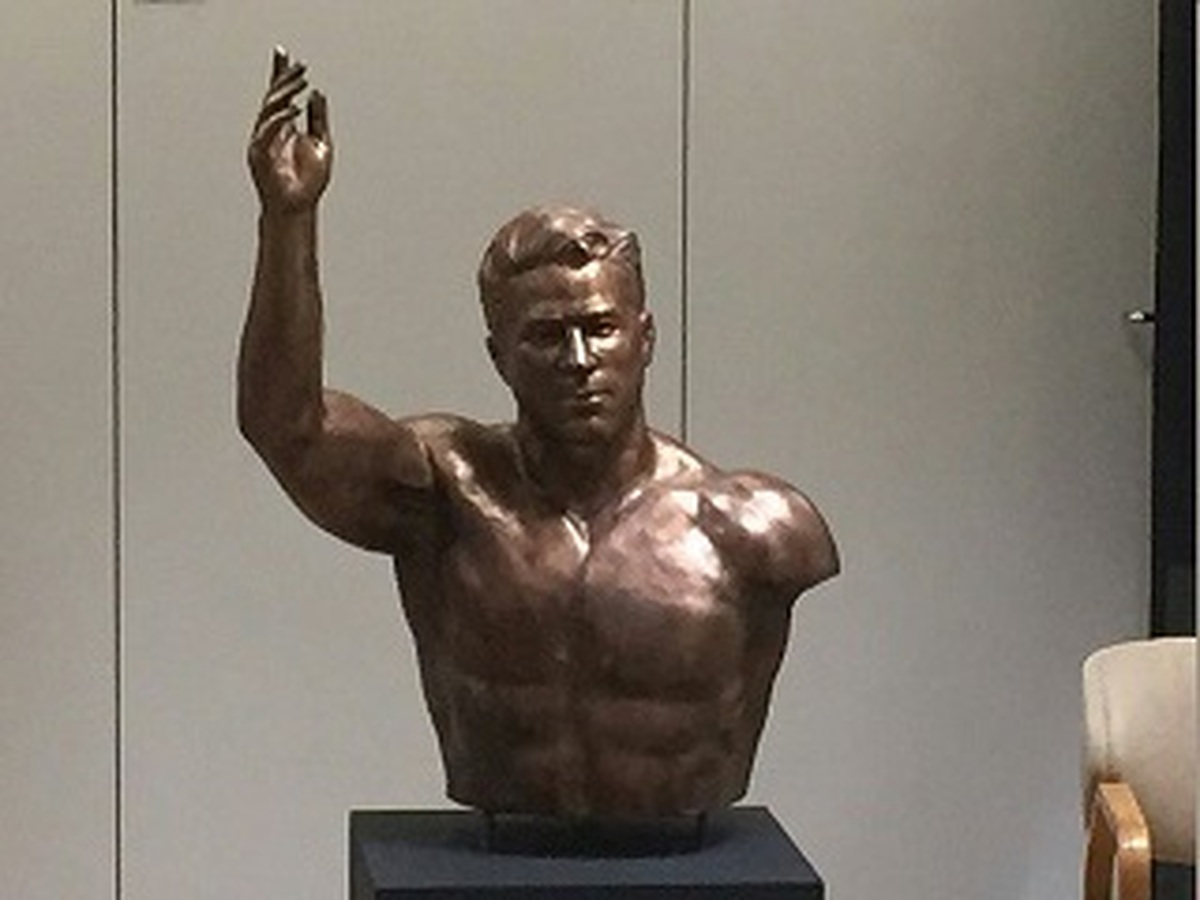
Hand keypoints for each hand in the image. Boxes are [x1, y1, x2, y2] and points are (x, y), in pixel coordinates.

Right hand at [248, 48, 331, 213]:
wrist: (299, 208)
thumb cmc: (308, 182)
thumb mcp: (321, 144)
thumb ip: (318, 119)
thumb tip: (317, 93)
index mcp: (283, 128)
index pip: (280, 95)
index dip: (280, 74)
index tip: (284, 53)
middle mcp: (269, 132)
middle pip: (273, 98)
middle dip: (285, 80)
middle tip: (301, 66)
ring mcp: (262, 142)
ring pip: (268, 110)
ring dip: (284, 94)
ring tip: (301, 82)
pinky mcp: (259, 155)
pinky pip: (266, 131)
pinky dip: (279, 119)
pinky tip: (295, 109)